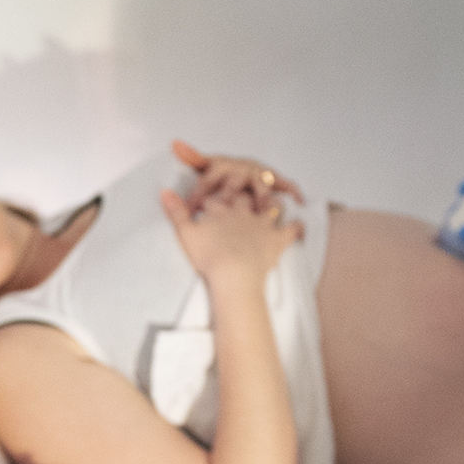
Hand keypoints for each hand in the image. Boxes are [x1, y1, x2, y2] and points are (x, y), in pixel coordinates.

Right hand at [159, 187, 300, 286]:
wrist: (233, 272)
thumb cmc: (208, 255)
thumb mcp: (185, 232)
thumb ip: (175, 211)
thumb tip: (164, 191)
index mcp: (221, 211)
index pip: (215, 200)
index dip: (212, 200)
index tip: (210, 203)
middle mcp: (242, 213)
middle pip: (244, 199)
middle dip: (242, 196)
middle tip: (243, 195)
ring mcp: (262, 225)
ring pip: (270, 207)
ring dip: (272, 205)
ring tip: (273, 203)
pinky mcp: (277, 240)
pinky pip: (292, 229)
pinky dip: (297, 226)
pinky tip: (300, 223)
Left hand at [173, 140, 304, 213]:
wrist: (245, 167)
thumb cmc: (222, 171)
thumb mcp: (206, 166)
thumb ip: (192, 158)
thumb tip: (174, 143)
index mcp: (221, 166)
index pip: (207, 180)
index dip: (199, 195)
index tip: (191, 211)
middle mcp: (241, 168)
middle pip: (235, 183)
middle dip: (230, 197)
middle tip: (224, 211)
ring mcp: (258, 173)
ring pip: (261, 186)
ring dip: (262, 198)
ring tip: (262, 211)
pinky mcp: (274, 178)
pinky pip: (286, 184)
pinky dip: (293, 191)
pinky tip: (299, 200)